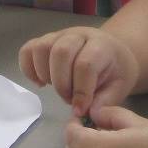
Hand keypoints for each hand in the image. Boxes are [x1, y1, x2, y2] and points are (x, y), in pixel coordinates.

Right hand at [18, 25, 137, 115]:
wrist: (113, 51)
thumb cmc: (116, 71)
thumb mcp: (119, 88)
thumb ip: (104, 101)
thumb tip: (86, 113)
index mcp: (102, 46)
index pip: (85, 64)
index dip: (80, 91)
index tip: (80, 109)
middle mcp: (79, 35)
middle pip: (60, 52)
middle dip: (61, 83)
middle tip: (68, 99)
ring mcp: (60, 35)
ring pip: (41, 48)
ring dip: (44, 74)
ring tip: (54, 89)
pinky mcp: (46, 40)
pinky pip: (28, 49)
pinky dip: (28, 68)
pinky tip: (40, 82)